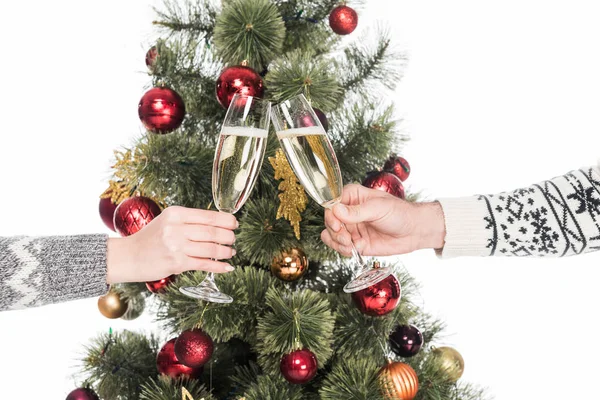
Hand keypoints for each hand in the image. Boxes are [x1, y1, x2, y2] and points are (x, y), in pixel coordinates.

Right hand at [106, 206, 237, 283]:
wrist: (128, 256)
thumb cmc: (150, 238)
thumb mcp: (167, 221)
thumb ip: (188, 221)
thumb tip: (217, 224)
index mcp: (176, 214)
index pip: (208, 216)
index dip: (226, 220)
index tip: (235, 223)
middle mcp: (176, 228)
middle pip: (212, 231)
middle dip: (228, 236)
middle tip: (234, 238)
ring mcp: (176, 246)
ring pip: (210, 248)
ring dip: (225, 251)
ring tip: (231, 252)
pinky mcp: (176, 263)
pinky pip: (204, 264)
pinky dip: (219, 266)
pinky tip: (227, 267)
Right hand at [321, 184, 445, 256]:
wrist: (414, 231)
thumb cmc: (399, 213)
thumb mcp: (378, 208)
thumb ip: (357, 211)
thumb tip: (336, 210)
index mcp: (353, 196)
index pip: (332, 202)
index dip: (330, 213)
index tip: (336, 223)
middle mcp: (349, 212)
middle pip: (329, 220)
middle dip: (334, 230)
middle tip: (345, 237)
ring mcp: (352, 228)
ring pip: (331, 234)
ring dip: (336, 241)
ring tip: (349, 244)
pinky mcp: (356, 243)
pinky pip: (340, 247)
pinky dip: (343, 250)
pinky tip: (354, 249)